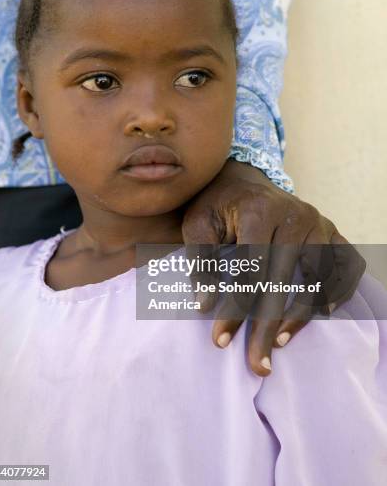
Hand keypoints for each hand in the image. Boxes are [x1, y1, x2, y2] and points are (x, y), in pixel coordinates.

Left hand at [181, 159, 365, 376]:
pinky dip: (339, 290)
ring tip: (279, 342)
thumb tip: (205, 305)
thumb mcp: (198, 224)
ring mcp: (319, 222)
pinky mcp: (333, 231)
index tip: (219, 340)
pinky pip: (346, 265)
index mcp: (259, 211)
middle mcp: (295, 215)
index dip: (234, 309)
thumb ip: (200, 261)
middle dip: (265, 325)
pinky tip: (321, 313)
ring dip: (300, 314)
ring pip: (318, 276)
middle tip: (256, 363)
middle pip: (282, 280)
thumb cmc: (217, 206)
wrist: (244, 180)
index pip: (250, 270)